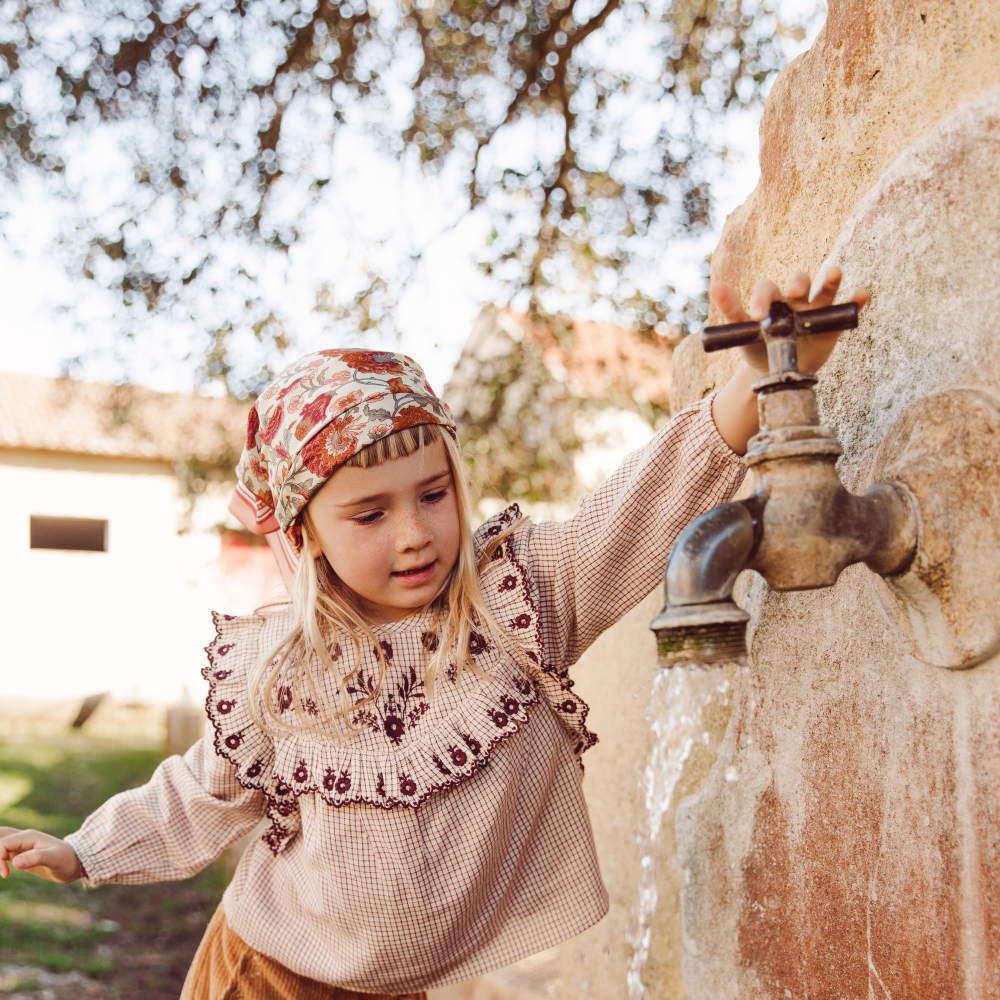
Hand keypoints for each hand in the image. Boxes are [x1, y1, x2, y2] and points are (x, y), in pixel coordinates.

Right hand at [0, 827, 83, 883]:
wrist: (76, 863)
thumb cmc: (67, 860)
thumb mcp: (54, 859)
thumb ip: (36, 858)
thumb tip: (15, 862)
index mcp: (28, 837)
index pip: (2, 844)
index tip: (6, 875)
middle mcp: (22, 838)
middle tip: (0, 869)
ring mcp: (21, 845)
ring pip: (0, 841)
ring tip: (1, 870)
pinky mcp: (20, 853)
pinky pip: (3, 851)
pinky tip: (3, 871)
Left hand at [709, 267, 869, 375]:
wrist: (776, 372)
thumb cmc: (757, 347)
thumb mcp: (742, 332)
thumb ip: (732, 310)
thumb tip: (714, 285)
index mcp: (772, 300)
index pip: (768, 289)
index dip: (763, 298)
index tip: (757, 316)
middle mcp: (795, 300)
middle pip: (799, 281)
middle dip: (798, 283)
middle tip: (794, 293)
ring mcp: (815, 310)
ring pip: (824, 289)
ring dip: (830, 279)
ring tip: (834, 274)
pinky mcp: (832, 324)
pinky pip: (846, 309)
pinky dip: (855, 300)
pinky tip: (862, 295)